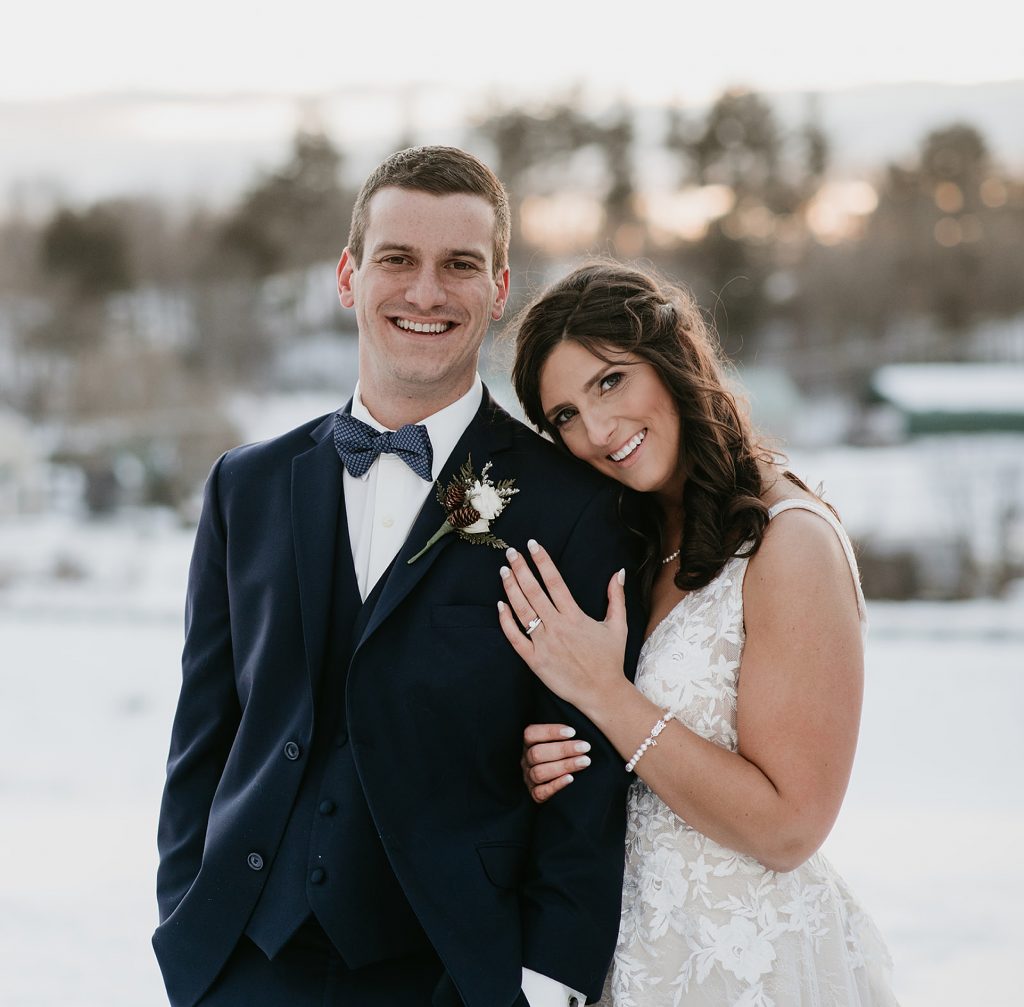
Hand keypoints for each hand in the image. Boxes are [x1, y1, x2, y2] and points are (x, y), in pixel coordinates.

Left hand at [497, 539, 627, 715]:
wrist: (602, 693)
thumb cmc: (610, 660)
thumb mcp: (618, 626)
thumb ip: (616, 597)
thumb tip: (618, 572)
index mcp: (575, 616)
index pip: (554, 582)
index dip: (542, 561)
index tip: (532, 545)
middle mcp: (557, 627)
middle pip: (534, 592)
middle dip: (521, 569)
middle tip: (510, 552)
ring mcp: (544, 644)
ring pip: (522, 611)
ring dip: (511, 589)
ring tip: (503, 571)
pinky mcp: (535, 661)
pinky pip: (515, 639)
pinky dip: (506, 622)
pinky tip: (500, 605)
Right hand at [521, 724, 592, 802]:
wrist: (562, 783)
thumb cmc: (563, 752)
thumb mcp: (559, 739)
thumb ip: (564, 731)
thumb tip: (584, 714)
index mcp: (528, 743)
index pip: (531, 734)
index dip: (550, 732)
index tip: (573, 731)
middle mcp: (525, 759)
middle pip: (537, 753)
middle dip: (563, 749)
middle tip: (585, 747)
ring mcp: (529, 777)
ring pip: (539, 772)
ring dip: (564, 766)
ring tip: (585, 761)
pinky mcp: (534, 794)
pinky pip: (541, 793)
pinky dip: (556, 785)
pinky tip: (571, 778)